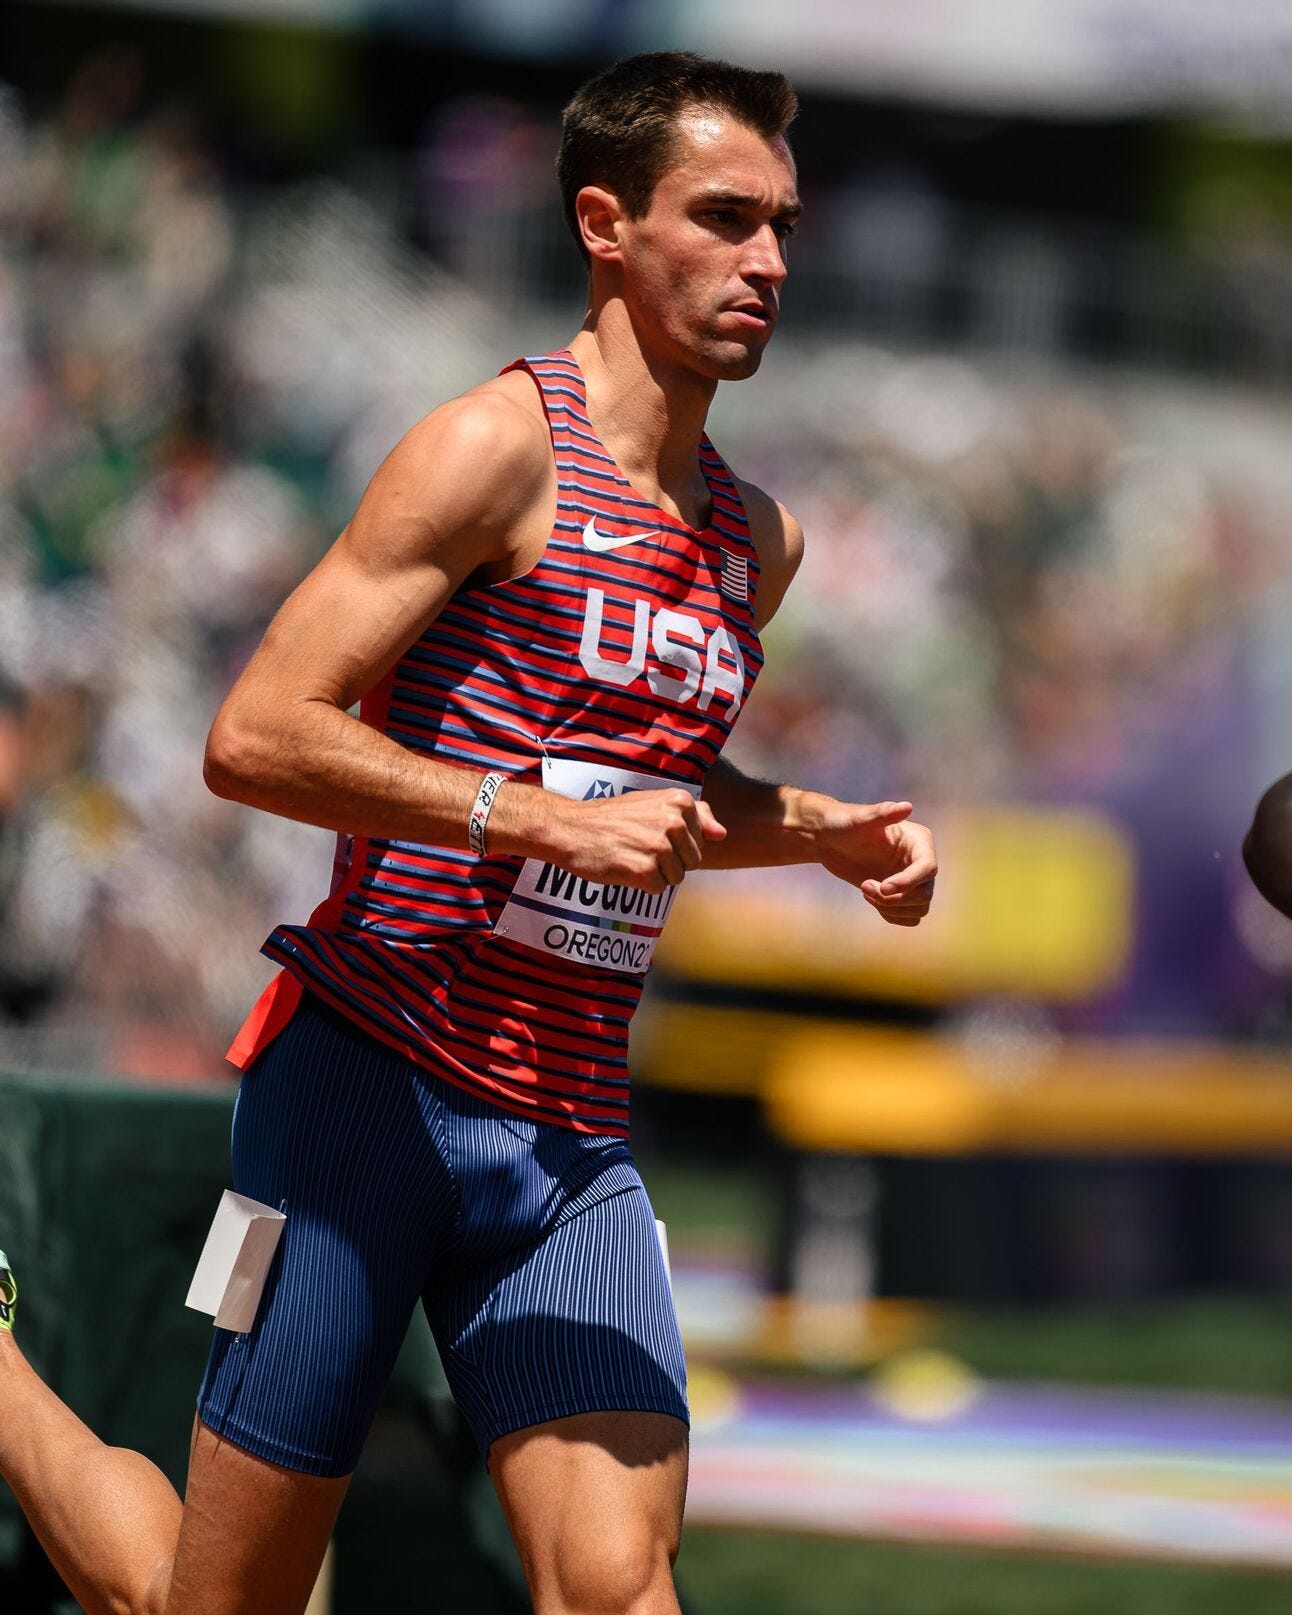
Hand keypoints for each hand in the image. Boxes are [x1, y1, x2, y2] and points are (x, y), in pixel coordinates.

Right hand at [548, 788, 727, 893]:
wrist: (570, 827)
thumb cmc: (612, 818)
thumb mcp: (654, 805)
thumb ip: (695, 816)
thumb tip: (722, 834)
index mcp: (680, 802)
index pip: (699, 840)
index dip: (676, 844)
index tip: (649, 834)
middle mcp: (674, 822)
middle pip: (691, 862)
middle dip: (668, 861)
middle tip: (638, 847)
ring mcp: (660, 847)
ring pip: (676, 877)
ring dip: (654, 874)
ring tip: (630, 855)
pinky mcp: (644, 870)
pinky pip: (657, 889)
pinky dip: (640, 884)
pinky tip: (624, 867)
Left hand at [810, 798, 936, 926]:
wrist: (828, 838)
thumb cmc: (843, 823)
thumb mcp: (859, 819)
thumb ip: (882, 813)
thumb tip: (906, 807)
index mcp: (917, 841)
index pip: (928, 868)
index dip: (908, 882)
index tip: (882, 887)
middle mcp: (919, 861)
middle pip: (925, 894)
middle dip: (895, 898)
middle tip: (865, 886)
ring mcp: (911, 878)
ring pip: (919, 908)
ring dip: (892, 908)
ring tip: (866, 891)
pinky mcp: (900, 893)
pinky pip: (909, 916)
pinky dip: (892, 915)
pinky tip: (871, 899)